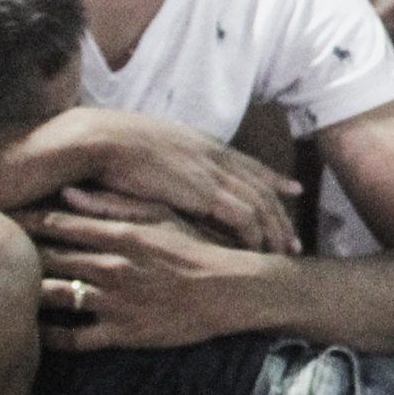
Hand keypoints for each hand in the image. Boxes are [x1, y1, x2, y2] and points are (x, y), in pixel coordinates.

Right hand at [25, 108, 297, 254]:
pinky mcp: (206, 193)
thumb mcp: (150, 151)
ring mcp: (214, 174)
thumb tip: (166, 176)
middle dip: (281, 213)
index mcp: (204, 144)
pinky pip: (245, 218)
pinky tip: (260, 252)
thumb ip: (168, 164)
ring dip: (275, 230)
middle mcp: (216, 157)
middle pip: (263, 187)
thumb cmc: (111, 147)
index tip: (292, 191)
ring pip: (261, 205)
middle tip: (294, 238)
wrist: (99, 141)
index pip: (249, 164)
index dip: (272, 179)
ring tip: (284, 253)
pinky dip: (256, 235)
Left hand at [26, 207, 261, 349]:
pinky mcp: (122, 333)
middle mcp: (112, 267)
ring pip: (54, 296)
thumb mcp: (162, 217)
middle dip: (14, 252)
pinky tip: (29, 332)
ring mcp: (115, 301)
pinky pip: (74, 338)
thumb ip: (114, 205)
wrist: (233, 290)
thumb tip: (69, 192)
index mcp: (120, 235)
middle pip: (46, 258)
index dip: (23, 220)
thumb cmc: (198, 248)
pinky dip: (48, 336)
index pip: (56, 224)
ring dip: (25, 292)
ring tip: (0, 288)